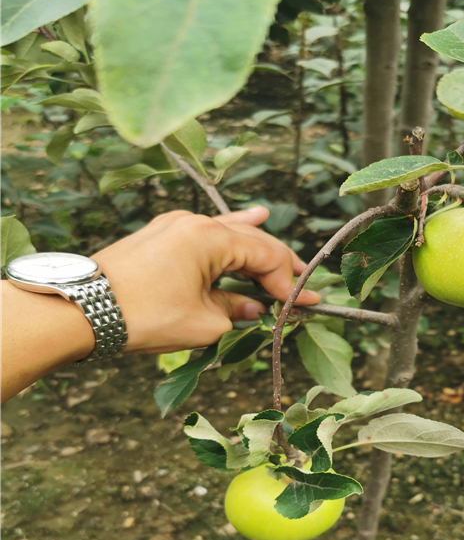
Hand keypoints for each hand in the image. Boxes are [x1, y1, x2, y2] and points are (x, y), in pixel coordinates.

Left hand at [93, 207, 319, 354]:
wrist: (80, 309)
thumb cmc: (143, 315)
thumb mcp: (203, 322)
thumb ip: (237, 311)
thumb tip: (254, 308)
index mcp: (210, 238)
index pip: (265, 257)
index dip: (288, 283)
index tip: (305, 304)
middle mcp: (195, 223)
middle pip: (252, 242)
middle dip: (278, 267)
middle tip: (302, 288)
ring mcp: (175, 225)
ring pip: (230, 234)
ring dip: (257, 251)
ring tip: (287, 258)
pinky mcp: (161, 235)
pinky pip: (206, 232)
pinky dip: (230, 233)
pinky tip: (251, 217)